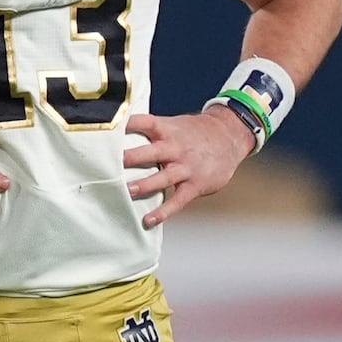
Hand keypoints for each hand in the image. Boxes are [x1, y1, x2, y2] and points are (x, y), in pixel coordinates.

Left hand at [122, 106, 254, 227]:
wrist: (230, 137)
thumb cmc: (194, 132)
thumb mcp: (173, 124)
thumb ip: (149, 130)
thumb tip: (117, 131)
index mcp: (167, 130)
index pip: (145, 122)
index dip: (128, 123)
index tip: (111, 127)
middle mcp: (175, 148)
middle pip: (151, 152)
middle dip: (132, 157)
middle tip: (112, 163)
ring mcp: (186, 167)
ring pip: (163, 177)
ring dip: (144, 184)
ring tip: (127, 191)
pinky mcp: (194, 185)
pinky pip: (177, 200)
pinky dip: (163, 211)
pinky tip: (148, 219)